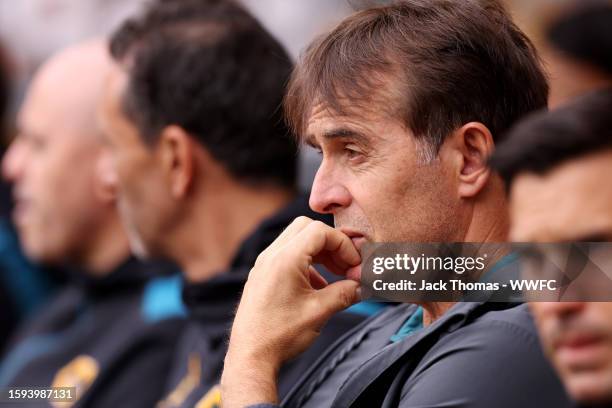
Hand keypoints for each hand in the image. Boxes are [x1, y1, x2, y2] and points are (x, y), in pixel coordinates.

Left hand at [221, 216, 361, 406]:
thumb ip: (344, 294)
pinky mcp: (262, 276)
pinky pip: (286, 256)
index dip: (343, 244)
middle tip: (345, 264)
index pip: (320, 231)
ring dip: (319, 253)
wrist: (251, 356)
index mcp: (285, 259)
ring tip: (336, 275)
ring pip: (296, 240)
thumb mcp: (320, 312)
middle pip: (306, 228)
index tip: (354, 264)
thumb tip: (361, 286)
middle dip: (330, 243)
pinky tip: (318, 286)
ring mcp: (264, 265)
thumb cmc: (280, 335)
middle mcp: (271, 256)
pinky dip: (306, 262)